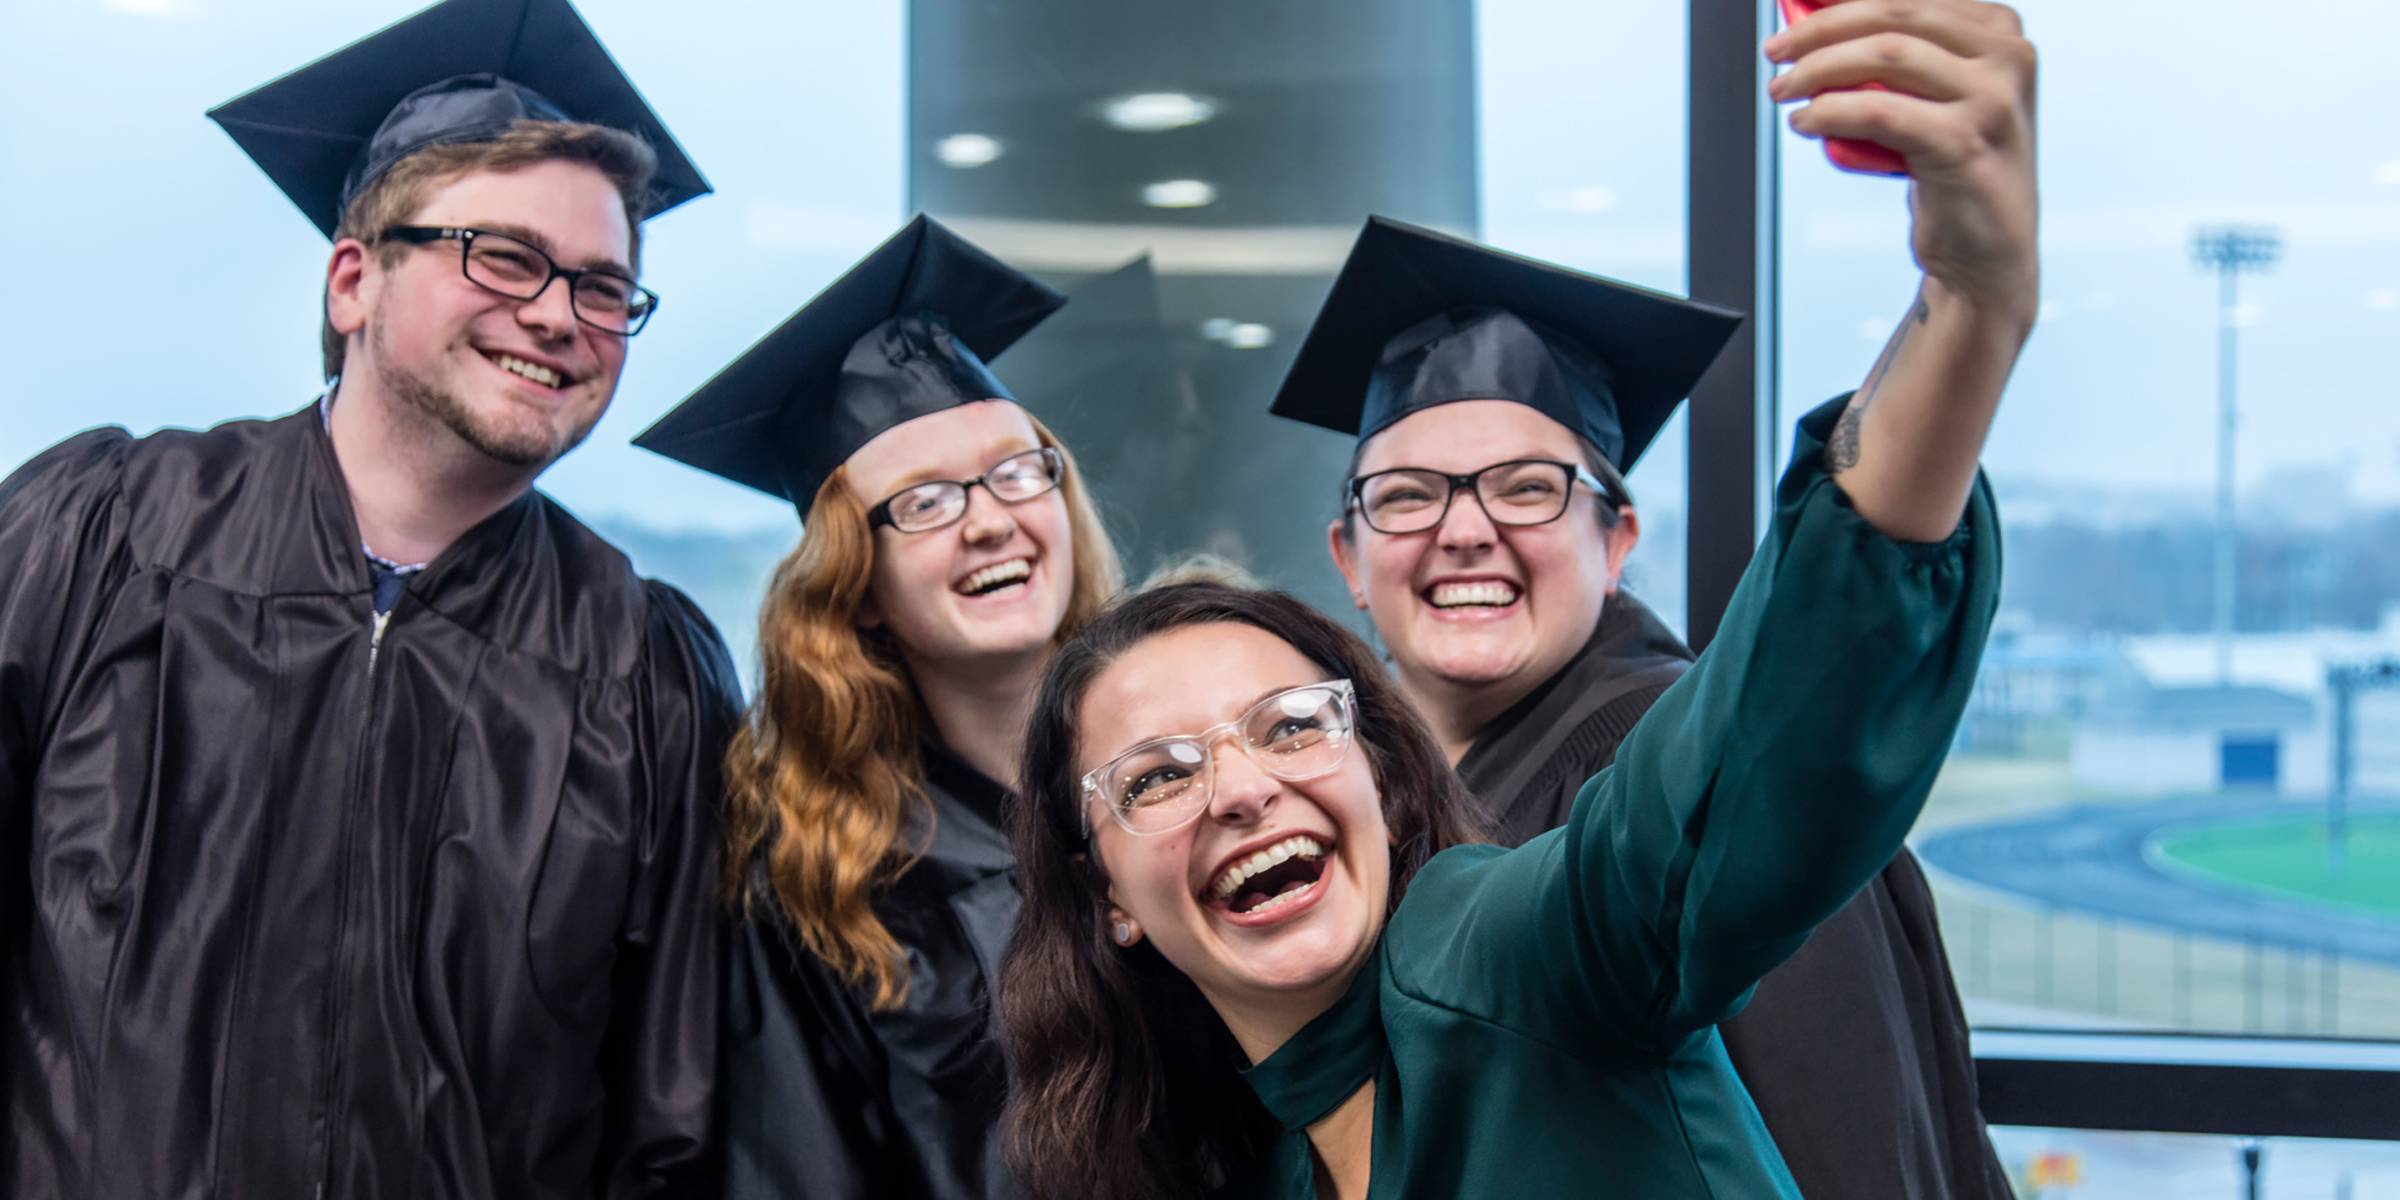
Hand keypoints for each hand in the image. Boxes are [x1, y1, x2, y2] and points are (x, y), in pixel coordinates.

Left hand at [1768, 0, 2038, 333]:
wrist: (1984, 253)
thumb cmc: (1949, 170)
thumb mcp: (1929, 100)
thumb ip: (1895, 60)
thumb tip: (1809, 26)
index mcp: (1999, 31)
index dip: (1841, 1)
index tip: (1792, 11)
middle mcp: (2007, 56)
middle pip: (1895, 16)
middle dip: (1821, 29)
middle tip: (1775, 53)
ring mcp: (1994, 99)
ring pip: (1886, 54)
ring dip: (1818, 69)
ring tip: (1782, 91)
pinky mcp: (1967, 142)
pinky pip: (1880, 112)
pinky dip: (1831, 111)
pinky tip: (1804, 122)